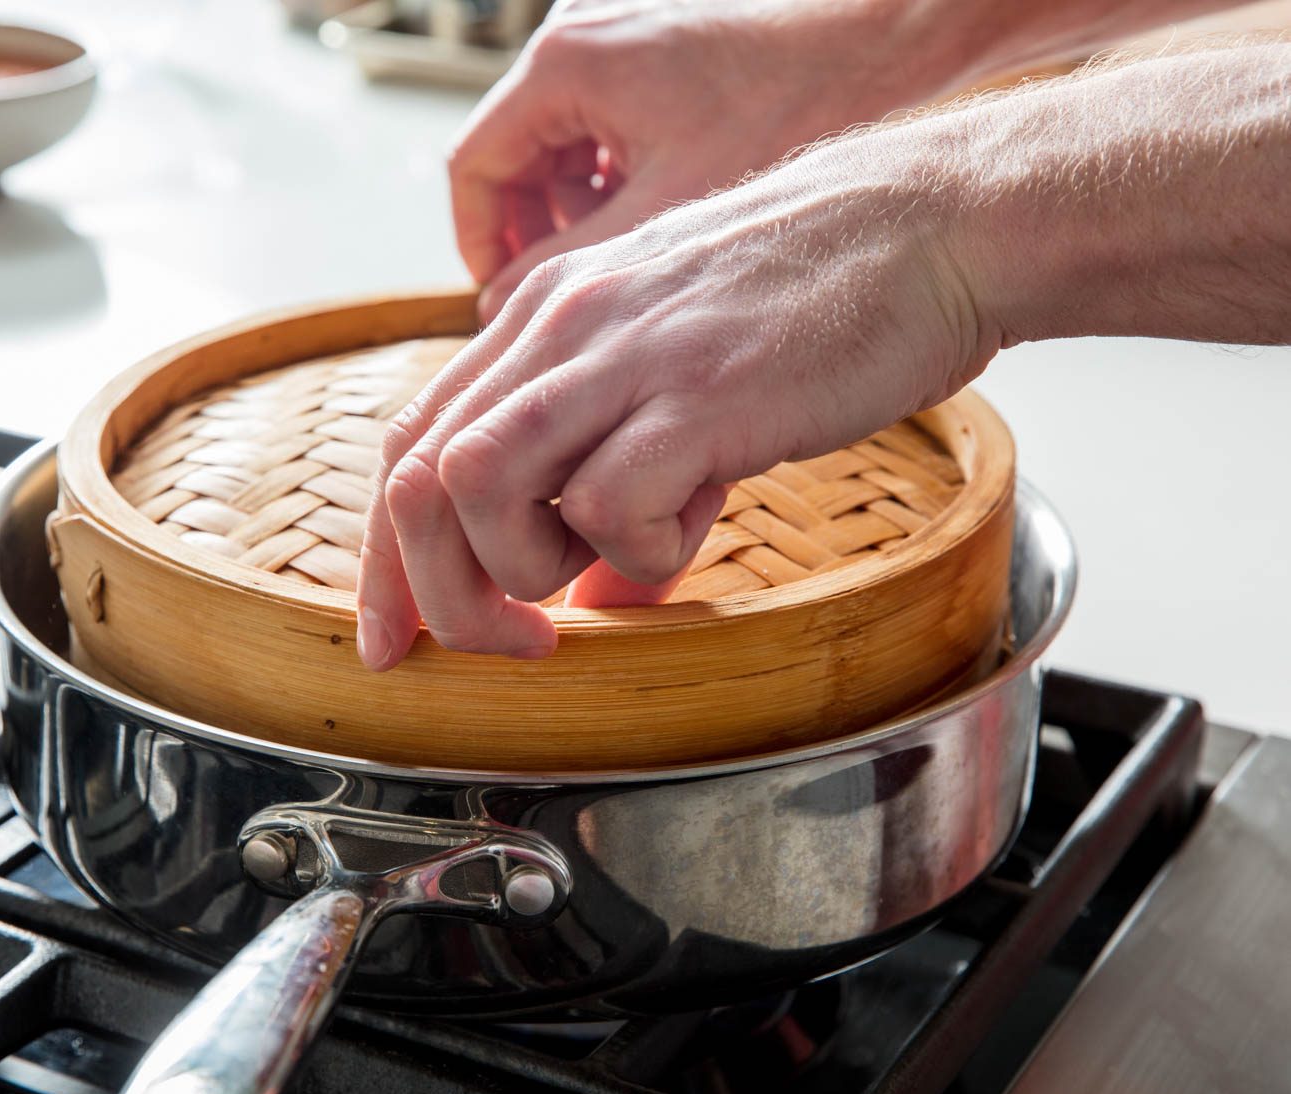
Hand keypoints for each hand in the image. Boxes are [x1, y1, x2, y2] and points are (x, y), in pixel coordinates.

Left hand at [357, 132, 995, 669]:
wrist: (930, 227)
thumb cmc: (813, 304)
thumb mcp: (679, 376)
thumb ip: (613, 471)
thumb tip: (594, 604)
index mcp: (544, 320)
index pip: (411, 441)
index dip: (387, 555)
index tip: (394, 636)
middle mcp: (560, 328)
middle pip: (418, 474)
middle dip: (437, 590)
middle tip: (512, 641)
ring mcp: (623, 354)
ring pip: (477, 481)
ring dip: (521, 568)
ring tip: (602, 572)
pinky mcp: (698, 393)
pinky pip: (610, 504)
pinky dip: (638, 553)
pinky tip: (695, 527)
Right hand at [451, 0, 953, 319]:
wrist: (890, 42)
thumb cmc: (793, 109)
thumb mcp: (666, 211)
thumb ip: (571, 262)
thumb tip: (503, 307)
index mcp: (564, 67)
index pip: (473, 168)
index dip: (483, 245)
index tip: (506, 301)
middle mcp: (580, 40)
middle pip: (514, 158)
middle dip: (535, 232)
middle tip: (570, 297)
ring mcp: (622, 41)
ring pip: (561, 148)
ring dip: (580, 213)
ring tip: (628, 263)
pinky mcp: (662, 54)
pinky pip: (607, 129)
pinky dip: (620, 181)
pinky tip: (666, 223)